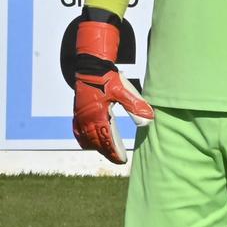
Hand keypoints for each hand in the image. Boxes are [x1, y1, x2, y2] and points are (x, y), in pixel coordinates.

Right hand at [70, 10, 152, 163]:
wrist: (91, 66)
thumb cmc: (108, 78)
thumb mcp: (124, 90)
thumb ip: (136, 106)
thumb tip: (149, 120)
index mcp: (97, 115)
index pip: (106, 139)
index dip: (113, 151)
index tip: (122, 160)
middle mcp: (86, 118)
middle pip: (95, 142)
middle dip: (106, 151)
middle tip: (118, 159)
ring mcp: (80, 116)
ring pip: (86, 138)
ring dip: (96, 146)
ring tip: (108, 152)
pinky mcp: (77, 112)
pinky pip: (77, 130)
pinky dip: (84, 139)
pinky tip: (90, 144)